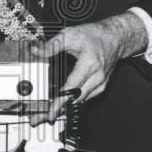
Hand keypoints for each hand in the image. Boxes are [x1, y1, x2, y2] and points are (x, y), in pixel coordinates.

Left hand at [32, 12, 147, 119]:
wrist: (116, 37)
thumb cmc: (95, 35)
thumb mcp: (70, 35)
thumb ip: (51, 45)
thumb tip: (35, 51)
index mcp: (90, 64)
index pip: (72, 88)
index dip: (60, 102)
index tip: (50, 112)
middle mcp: (97, 77)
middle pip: (75, 100)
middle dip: (58, 110)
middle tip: (41, 117)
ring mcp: (100, 83)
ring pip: (80, 101)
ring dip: (65, 109)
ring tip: (48, 114)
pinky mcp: (100, 86)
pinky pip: (85, 97)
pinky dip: (73, 102)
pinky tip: (62, 105)